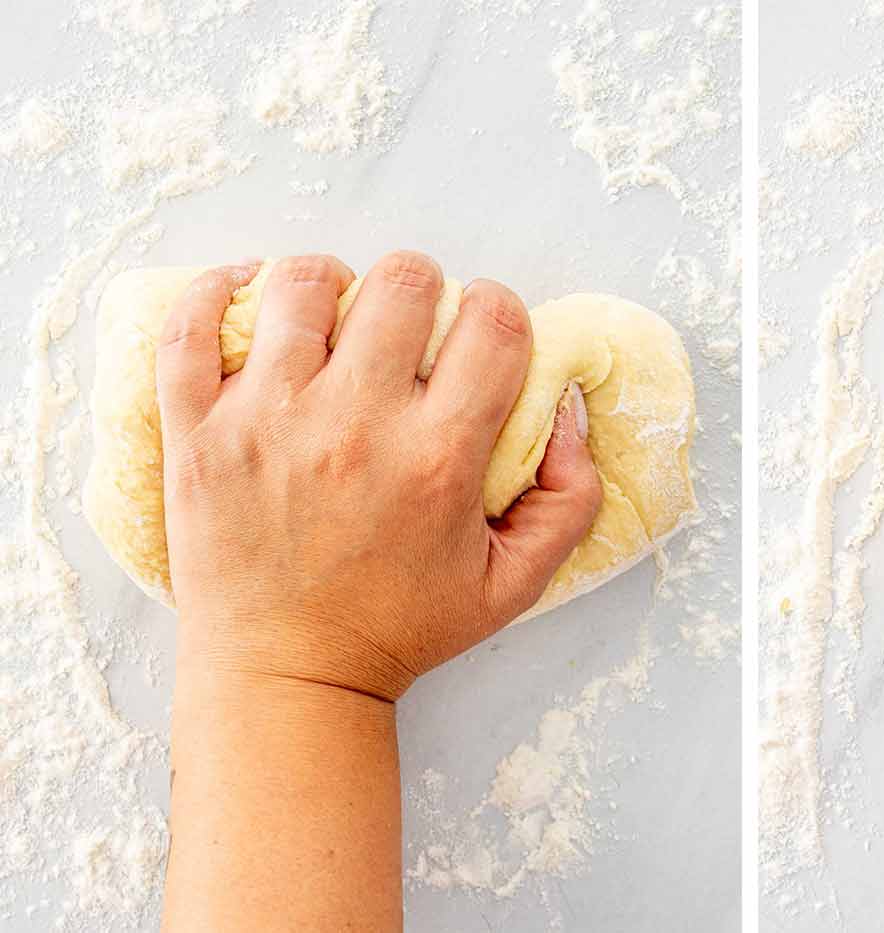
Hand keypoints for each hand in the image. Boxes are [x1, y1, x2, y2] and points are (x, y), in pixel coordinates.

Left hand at [156, 251, 602, 700]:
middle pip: (402, 281)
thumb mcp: (516, 583)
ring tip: (333, 316)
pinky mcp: (198, 430)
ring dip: (330, 284)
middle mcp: (355, 424)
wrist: (288, 677)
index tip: (483, 331)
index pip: (493, 323)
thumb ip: (570, 498)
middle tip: (409, 326)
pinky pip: (193, 324)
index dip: (500, 310)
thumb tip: (567, 408)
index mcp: (439, 456)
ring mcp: (266, 420)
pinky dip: (218, 292)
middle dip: (422, 288)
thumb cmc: (402, 628)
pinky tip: (248, 295)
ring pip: (301, 283)